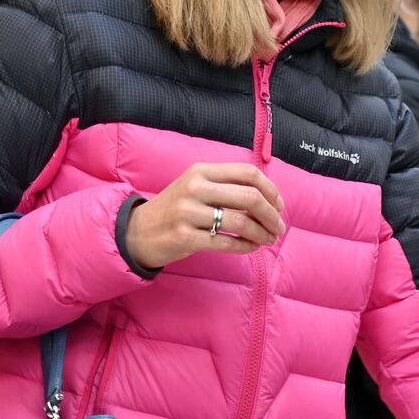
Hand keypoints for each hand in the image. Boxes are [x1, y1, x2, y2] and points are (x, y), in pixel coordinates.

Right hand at [123, 163, 285, 268]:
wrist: (138, 231)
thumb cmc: (176, 209)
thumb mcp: (196, 187)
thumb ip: (226, 186)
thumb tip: (270, 198)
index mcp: (201, 171)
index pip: (248, 173)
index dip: (271, 189)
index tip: (280, 205)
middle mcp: (195, 188)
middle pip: (250, 197)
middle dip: (272, 215)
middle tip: (279, 228)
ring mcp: (188, 213)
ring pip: (241, 222)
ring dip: (262, 233)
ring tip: (268, 240)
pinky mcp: (185, 238)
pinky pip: (226, 242)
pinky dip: (246, 246)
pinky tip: (251, 247)